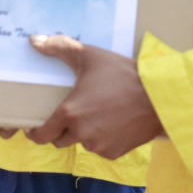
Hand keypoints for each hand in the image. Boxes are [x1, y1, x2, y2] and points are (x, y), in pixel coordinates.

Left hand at [25, 36, 163, 159]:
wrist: (158, 97)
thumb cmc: (122, 75)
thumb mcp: (90, 56)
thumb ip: (60, 47)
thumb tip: (34, 40)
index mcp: (70, 113)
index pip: (43, 135)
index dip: (36, 133)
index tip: (35, 129)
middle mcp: (81, 134)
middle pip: (60, 141)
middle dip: (61, 131)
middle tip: (70, 116)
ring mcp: (98, 146)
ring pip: (82, 143)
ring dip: (84, 134)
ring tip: (97, 114)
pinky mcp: (114, 153)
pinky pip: (101, 148)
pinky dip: (103, 139)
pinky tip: (113, 123)